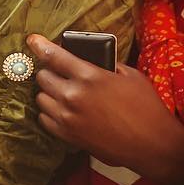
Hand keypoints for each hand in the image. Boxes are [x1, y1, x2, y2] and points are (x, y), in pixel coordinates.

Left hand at [28, 33, 183, 184]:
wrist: (151, 144)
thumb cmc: (146, 107)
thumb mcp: (131, 76)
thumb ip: (106, 65)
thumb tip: (90, 60)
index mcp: (90, 76)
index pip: (54, 56)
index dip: (40, 45)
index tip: (32, 40)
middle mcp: (73, 95)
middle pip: (43, 77)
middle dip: (50, 72)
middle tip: (61, 73)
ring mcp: (67, 116)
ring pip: (40, 97)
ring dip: (49, 92)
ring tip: (64, 93)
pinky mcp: (66, 134)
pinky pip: (44, 118)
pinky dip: (50, 112)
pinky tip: (63, 110)